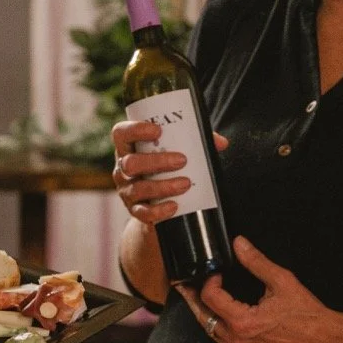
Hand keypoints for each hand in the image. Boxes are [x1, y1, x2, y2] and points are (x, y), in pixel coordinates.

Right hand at [112, 120, 228, 224]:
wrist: (157, 201)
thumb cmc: (166, 167)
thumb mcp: (175, 150)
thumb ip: (195, 142)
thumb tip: (220, 143)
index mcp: (129, 147)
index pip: (122, 133)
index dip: (136, 129)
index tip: (158, 130)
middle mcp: (122, 168)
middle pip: (130, 162)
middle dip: (157, 161)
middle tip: (182, 160)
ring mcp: (126, 190)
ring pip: (138, 188)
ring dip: (163, 186)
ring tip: (185, 184)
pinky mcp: (134, 209)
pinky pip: (142, 212)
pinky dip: (159, 210)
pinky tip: (174, 206)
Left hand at [175, 236, 342, 342]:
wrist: (326, 340)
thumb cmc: (307, 314)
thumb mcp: (281, 281)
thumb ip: (256, 262)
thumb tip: (239, 244)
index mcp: (243, 322)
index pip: (211, 298)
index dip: (209, 281)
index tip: (216, 271)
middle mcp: (238, 341)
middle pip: (203, 318)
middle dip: (193, 299)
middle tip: (183, 285)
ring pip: (211, 332)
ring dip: (204, 314)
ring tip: (197, 298)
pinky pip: (224, 342)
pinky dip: (217, 327)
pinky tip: (218, 316)